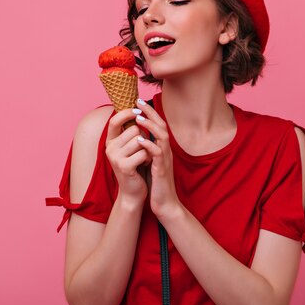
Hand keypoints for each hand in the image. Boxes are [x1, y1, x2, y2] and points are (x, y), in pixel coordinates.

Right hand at [105, 108, 150, 203]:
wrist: (133, 191)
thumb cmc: (135, 166)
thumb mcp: (130, 147)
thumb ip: (131, 131)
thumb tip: (137, 108)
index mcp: (110, 141)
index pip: (114, 120)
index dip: (127, 113)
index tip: (139, 110)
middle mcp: (109, 148)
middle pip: (134, 129)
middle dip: (144, 137)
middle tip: (143, 149)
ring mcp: (115, 157)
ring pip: (140, 140)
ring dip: (147, 148)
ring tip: (145, 157)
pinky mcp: (124, 166)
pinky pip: (143, 152)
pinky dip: (148, 157)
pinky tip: (146, 164)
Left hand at [133, 99, 181, 218]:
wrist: (165, 204)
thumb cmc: (156, 184)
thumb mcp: (152, 163)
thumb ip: (148, 150)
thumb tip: (138, 137)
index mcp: (162, 149)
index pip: (158, 126)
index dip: (150, 113)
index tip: (138, 102)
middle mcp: (166, 151)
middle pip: (162, 126)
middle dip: (151, 113)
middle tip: (139, 101)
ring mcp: (165, 160)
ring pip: (162, 137)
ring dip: (150, 126)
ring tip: (138, 118)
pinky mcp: (162, 170)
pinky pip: (157, 154)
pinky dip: (149, 145)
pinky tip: (140, 140)